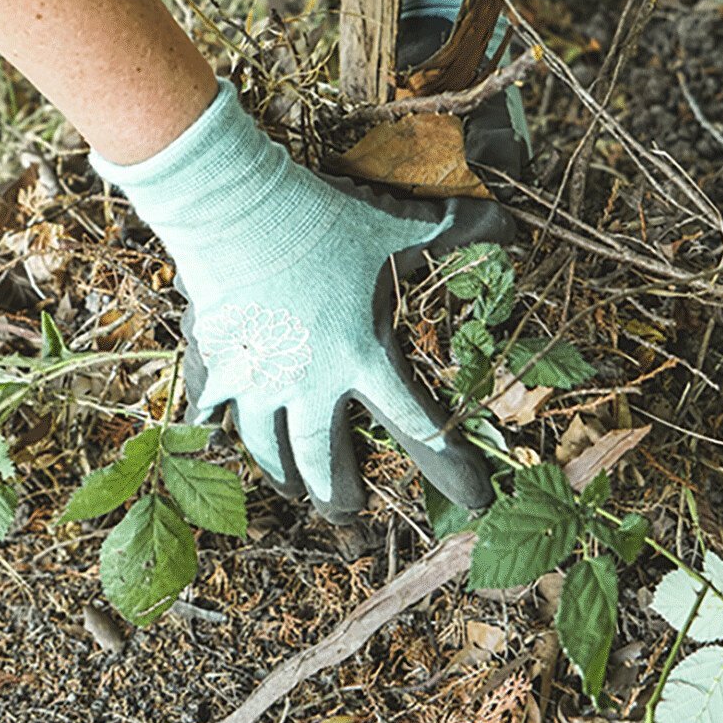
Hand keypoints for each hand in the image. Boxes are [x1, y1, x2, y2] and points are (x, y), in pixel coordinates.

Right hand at [91, 80, 513, 522]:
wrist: (236, 209)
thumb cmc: (321, 222)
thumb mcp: (396, 227)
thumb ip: (456, 230)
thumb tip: (511, 224)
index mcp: (362, 358)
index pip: (417, 425)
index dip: (450, 466)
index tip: (474, 498)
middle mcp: (310, 383)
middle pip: (325, 458)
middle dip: (339, 491)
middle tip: (349, 512)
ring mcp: (257, 378)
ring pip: (267, 446)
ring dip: (281, 472)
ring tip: (290, 490)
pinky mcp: (216, 360)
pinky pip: (211, 406)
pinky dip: (212, 422)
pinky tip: (211, 432)